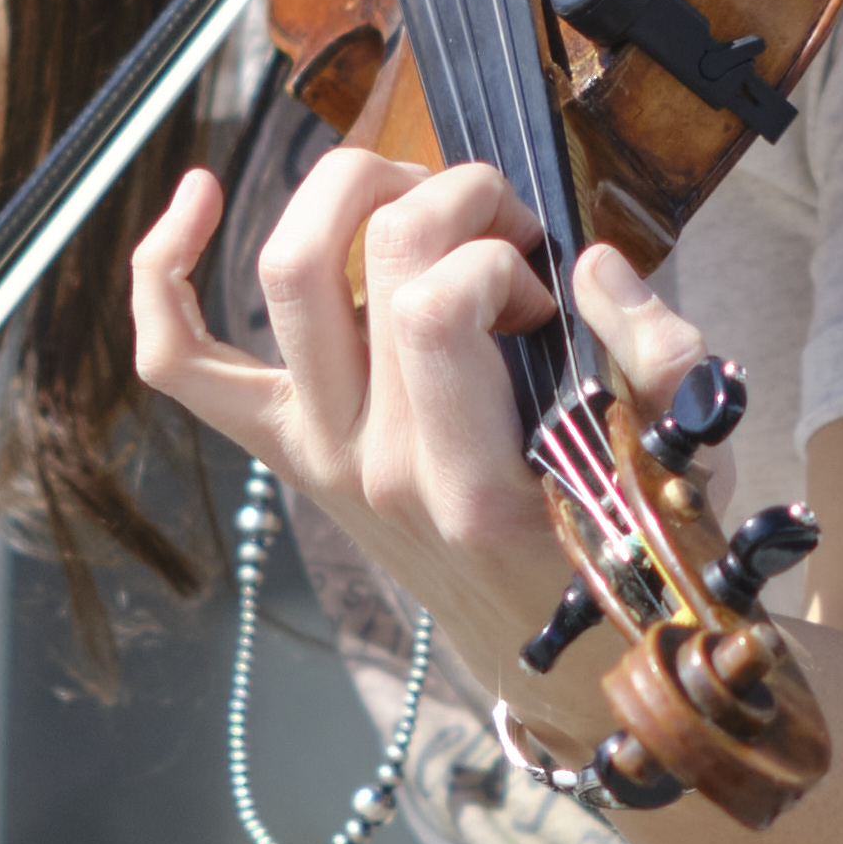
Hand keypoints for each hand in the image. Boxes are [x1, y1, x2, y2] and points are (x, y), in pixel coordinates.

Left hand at [126, 153, 711, 712]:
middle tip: (508, 227)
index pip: (439, 306)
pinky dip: (164, 268)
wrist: (551, 649)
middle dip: (454, 195)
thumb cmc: (617, 546)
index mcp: (471, 481)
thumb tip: (594, 265)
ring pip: (285, 269)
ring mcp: (316, 452)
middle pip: (374, 258)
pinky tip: (194, 194)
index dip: (497, 257)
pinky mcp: (281, 445)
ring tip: (421, 205)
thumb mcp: (679, 465)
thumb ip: (660, 357)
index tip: (547, 291)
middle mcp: (376, 464)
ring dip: (356, 194)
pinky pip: (179, 358)